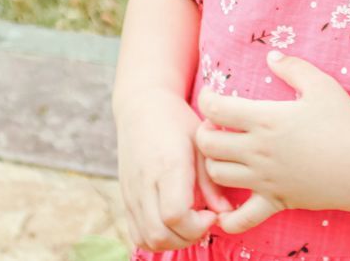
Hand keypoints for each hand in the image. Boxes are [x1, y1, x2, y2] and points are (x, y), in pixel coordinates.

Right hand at [116, 93, 235, 251]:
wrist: (141, 107)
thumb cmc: (176, 122)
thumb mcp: (201, 142)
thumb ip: (211, 181)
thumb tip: (224, 212)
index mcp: (167, 166)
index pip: (176, 215)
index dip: (197, 225)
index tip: (212, 213)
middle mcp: (145, 182)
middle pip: (160, 234)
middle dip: (187, 238)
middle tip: (204, 221)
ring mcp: (131, 192)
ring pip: (146, 239)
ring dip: (172, 241)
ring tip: (189, 224)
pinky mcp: (125, 197)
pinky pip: (136, 233)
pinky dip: (155, 238)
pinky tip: (172, 223)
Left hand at [195, 50, 349, 234]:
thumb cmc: (346, 124)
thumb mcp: (322, 85)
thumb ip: (293, 67)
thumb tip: (271, 55)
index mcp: (266, 120)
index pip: (216, 108)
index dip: (207, 98)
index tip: (213, 96)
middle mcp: (258, 150)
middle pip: (207, 143)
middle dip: (204, 131)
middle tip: (216, 126)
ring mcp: (265, 179)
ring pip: (216, 175)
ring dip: (212, 163)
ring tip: (224, 155)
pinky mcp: (277, 201)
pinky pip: (243, 219)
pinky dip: (228, 219)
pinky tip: (224, 211)